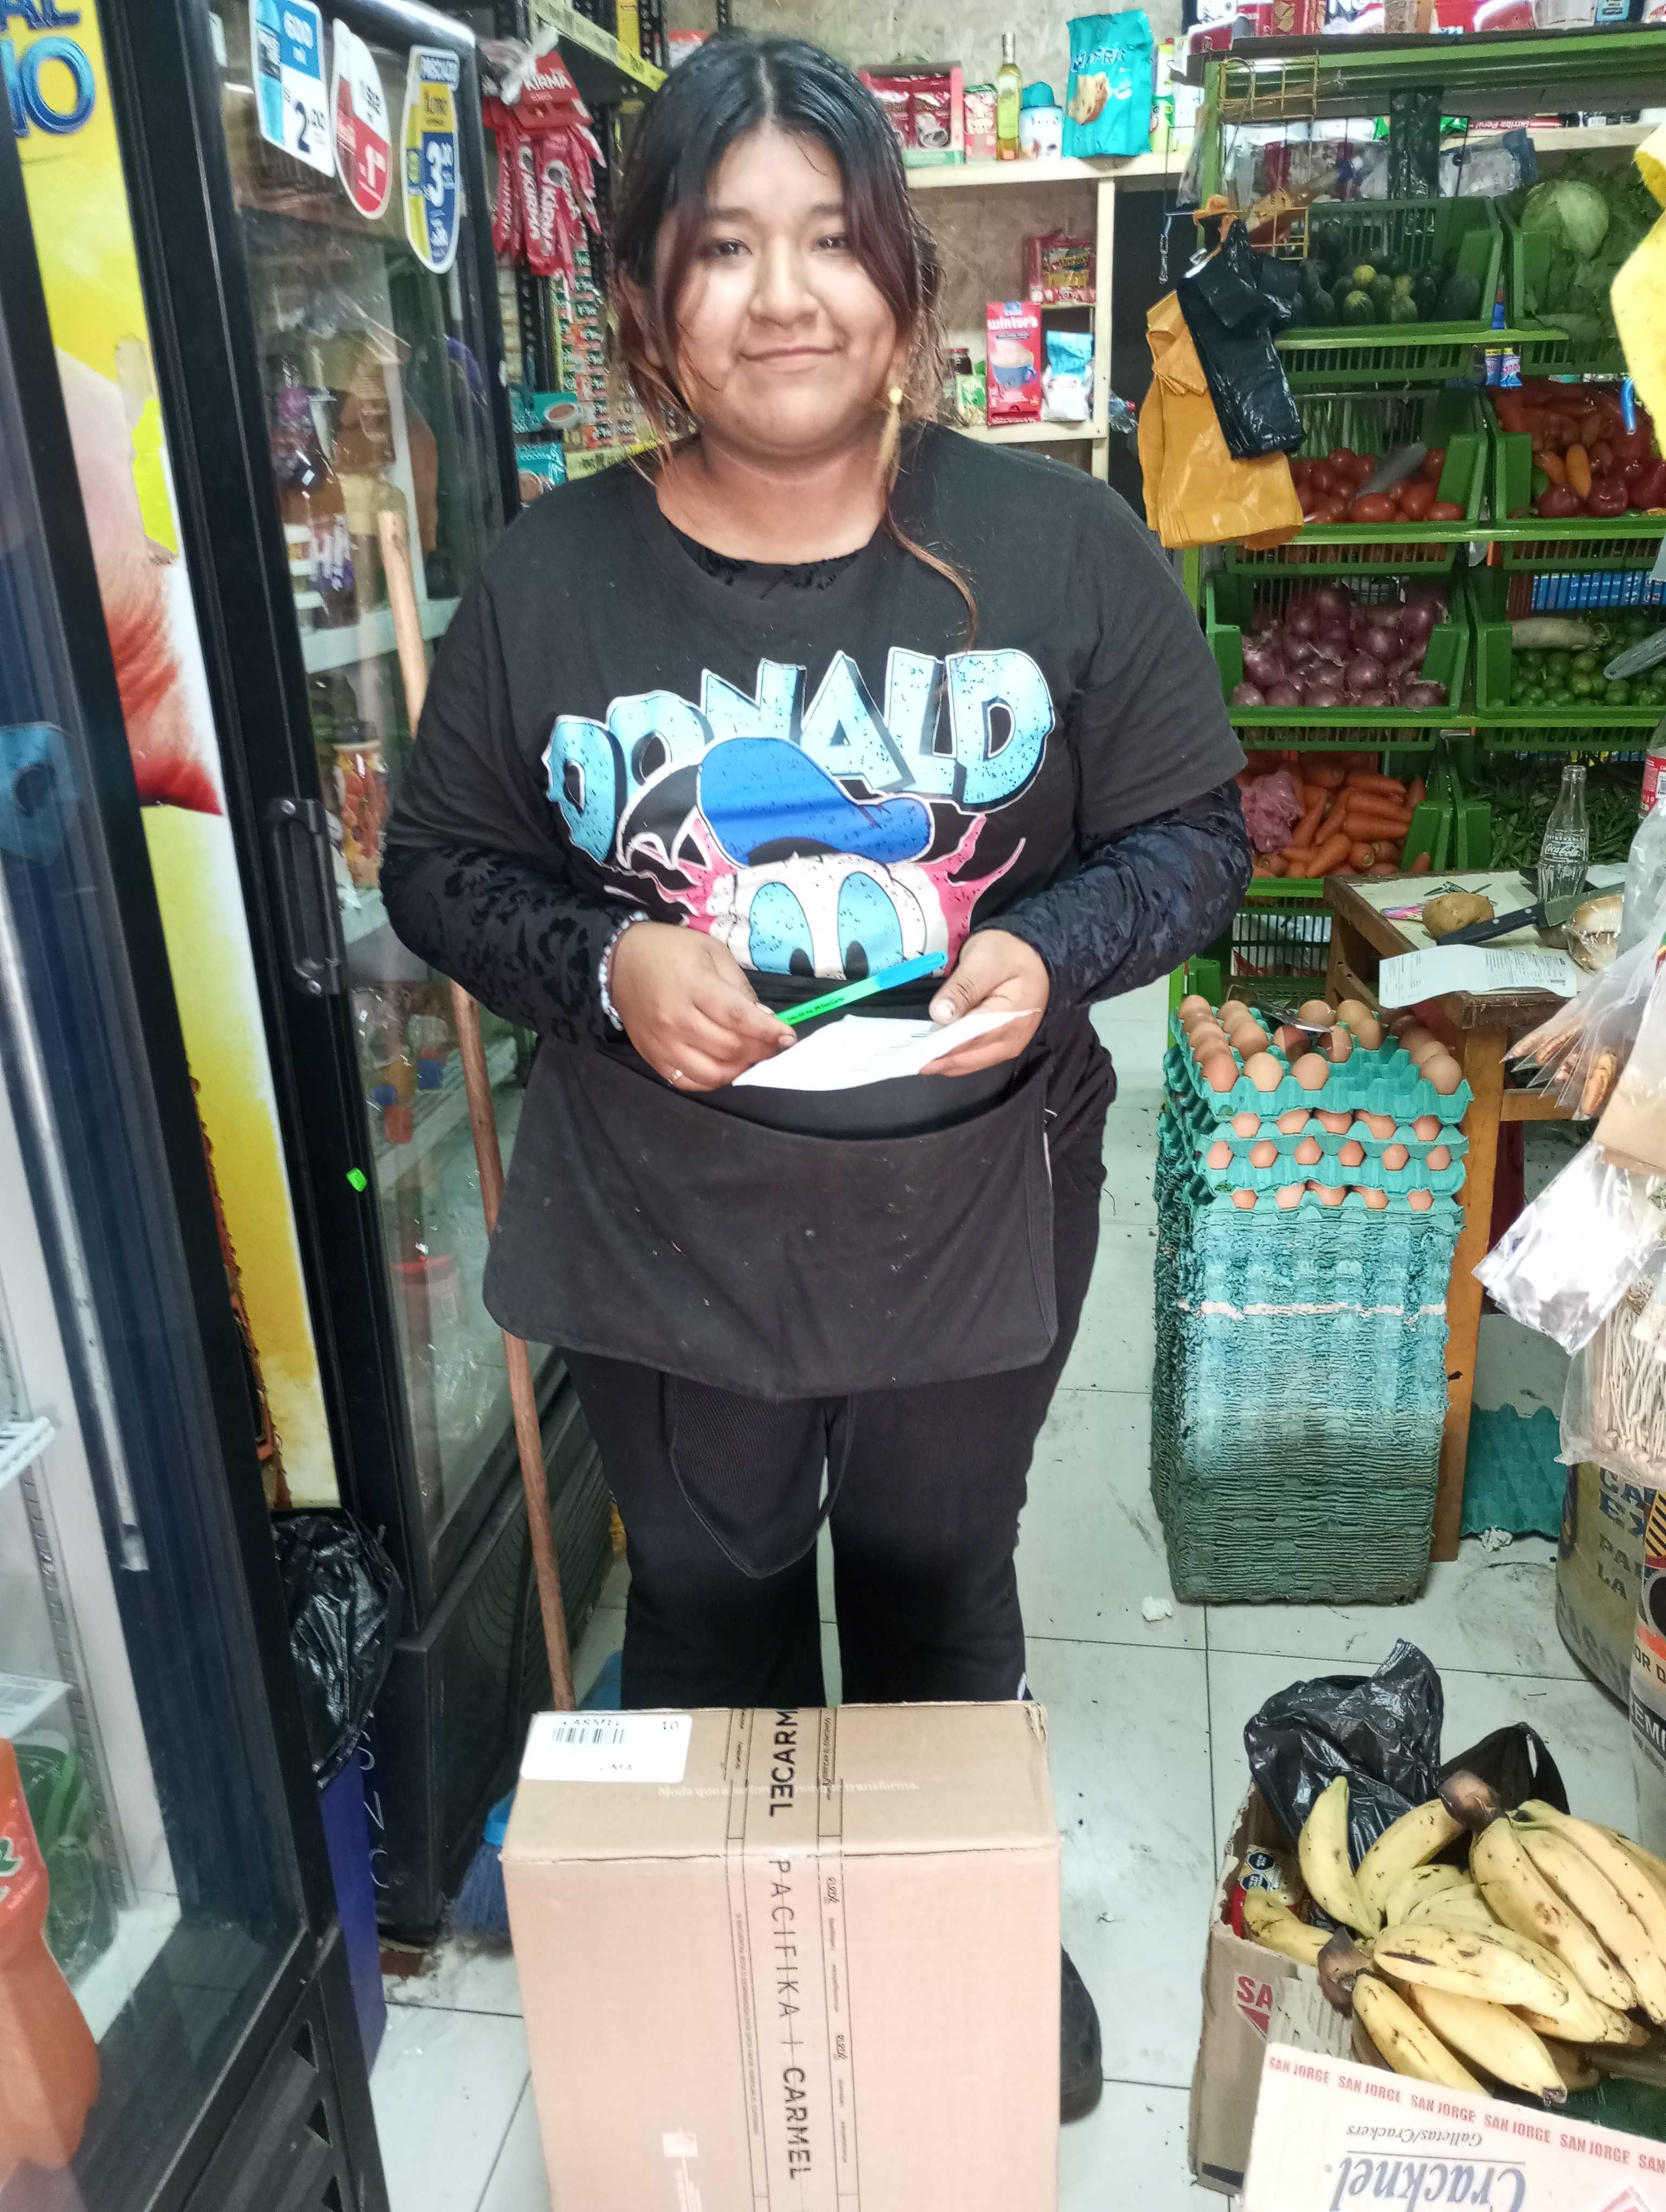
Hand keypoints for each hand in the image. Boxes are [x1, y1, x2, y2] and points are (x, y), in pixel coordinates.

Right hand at [610, 922, 792, 1090]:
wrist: (622, 960)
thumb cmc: (672, 951)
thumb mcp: (713, 954)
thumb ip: (740, 988)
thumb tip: (765, 1020)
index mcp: (694, 986)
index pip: (737, 1018)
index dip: (767, 1031)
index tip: (788, 1036)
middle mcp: (676, 1018)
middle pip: (730, 1048)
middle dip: (761, 1050)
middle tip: (774, 1044)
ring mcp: (663, 1042)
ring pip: (713, 1072)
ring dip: (740, 1068)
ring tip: (750, 1054)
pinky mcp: (653, 1057)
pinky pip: (690, 1082)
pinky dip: (714, 1080)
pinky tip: (724, 1065)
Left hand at [920, 930, 1048, 1076]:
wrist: (1033, 952)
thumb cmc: (1008, 952)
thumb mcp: (983, 961)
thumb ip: (962, 989)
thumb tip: (940, 1016)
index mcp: (1009, 1020)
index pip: (967, 1043)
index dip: (938, 1051)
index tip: (910, 1056)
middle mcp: (1012, 1042)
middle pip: (966, 1060)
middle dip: (936, 1061)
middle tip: (903, 1058)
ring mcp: (1008, 1046)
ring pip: (968, 1063)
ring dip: (942, 1061)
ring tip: (913, 1055)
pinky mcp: (1002, 1044)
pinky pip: (974, 1057)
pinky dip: (952, 1055)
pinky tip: (933, 1050)